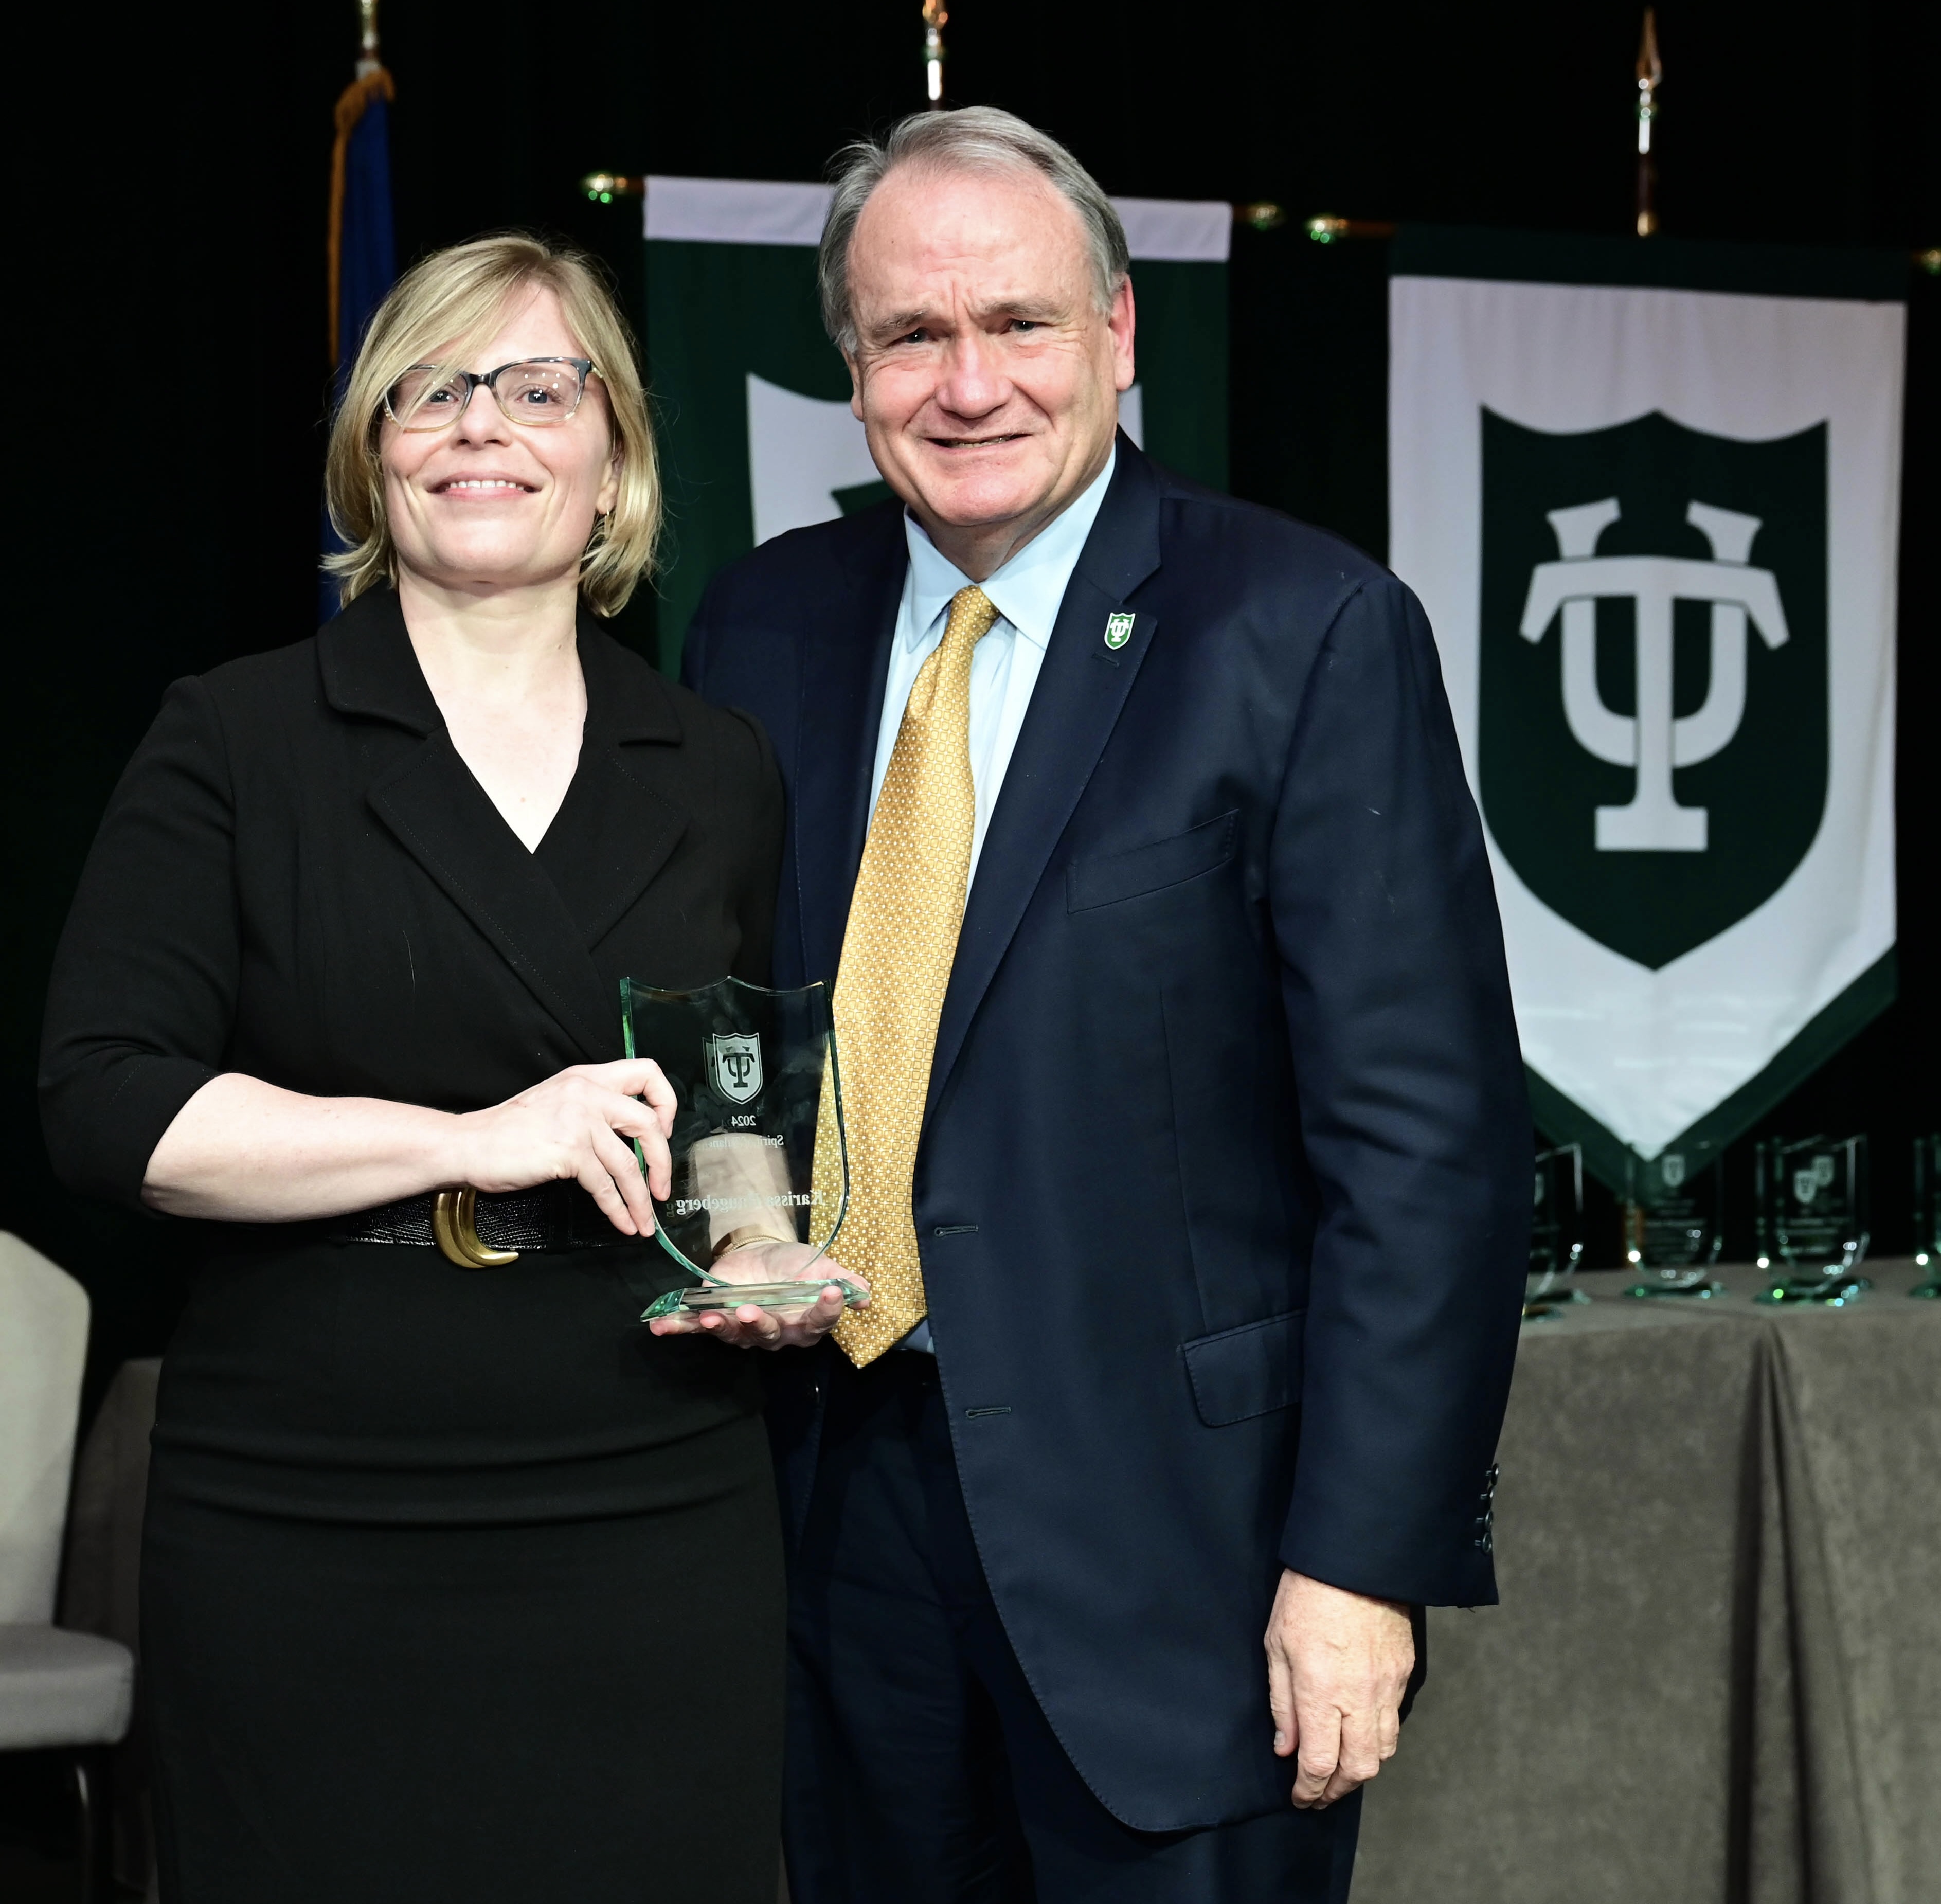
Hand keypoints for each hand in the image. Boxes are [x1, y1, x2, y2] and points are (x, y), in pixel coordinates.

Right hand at [454, 1059, 676, 1237]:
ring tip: (645, 1222)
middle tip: (662, 1188)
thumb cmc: (509, 1130)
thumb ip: (593, 1108)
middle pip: (649, 1123)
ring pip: (629, 1163)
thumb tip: (631, 1139)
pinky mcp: (569, 1150)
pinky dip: (618, 1209)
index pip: (647, 1073)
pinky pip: (605, 1185)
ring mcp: (579, 1120)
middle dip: (662, 1162)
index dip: (665, 1103)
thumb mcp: (558, 1102)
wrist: (468, 1144)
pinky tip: (622, 1223)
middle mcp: (588, 1092)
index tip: (664, 1132)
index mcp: (588, 1077)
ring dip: (641, 1199)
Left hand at [646, 1240, 869, 1350]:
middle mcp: (775, 1332)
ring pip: (735, 1334)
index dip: (826, 1310)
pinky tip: (659, 1327)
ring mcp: (743, 1328)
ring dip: (721, 1327)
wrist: (759, 1256)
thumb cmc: (791, 1264)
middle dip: (760, 1324)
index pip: (819, 1321)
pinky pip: (697, 1328)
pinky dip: (678, 1327)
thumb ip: (839, 1277)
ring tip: (713, 1315)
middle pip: (770, 1334)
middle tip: (752, 1311)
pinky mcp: (716, 1318)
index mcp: (804, 1320)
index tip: (832, 1292)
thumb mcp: (817, 1263)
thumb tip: (865, 1294)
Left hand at [1265, 1569, 1413, 1808]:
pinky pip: (1395, 1721)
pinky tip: (1360, 1733)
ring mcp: (1387, 1686)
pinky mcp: (1405, 1673)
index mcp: (1320, 1690)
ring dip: (1361, 1769)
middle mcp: (1358, 1696)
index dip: (1309, 1789)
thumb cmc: (1307, 1594)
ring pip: (1383, 1751)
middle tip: (1319, 1793)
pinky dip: (1378, 1739)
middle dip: (1337, 1790)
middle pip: (1358, 1769)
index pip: (1319, 1762)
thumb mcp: (1276, 1644)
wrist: (1355, 1558)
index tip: (1300, 1797)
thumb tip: (1286, 1747)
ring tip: (1340, 1770)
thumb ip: (1281, 1702)